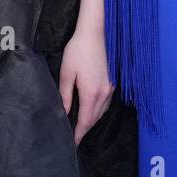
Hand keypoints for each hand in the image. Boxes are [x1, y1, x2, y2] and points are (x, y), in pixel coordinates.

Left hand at [59, 24, 114, 145]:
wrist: (96, 33)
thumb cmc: (78, 50)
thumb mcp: (67, 72)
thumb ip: (65, 94)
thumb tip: (63, 111)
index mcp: (91, 93)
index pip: (85, 121)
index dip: (78, 134)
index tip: (72, 144)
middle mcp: (104, 94)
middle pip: (94, 119)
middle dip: (84, 129)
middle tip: (74, 137)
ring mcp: (111, 88)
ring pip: (101, 112)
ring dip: (91, 120)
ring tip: (80, 125)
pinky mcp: (113, 82)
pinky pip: (106, 103)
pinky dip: (98, 110)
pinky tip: (90, 109)